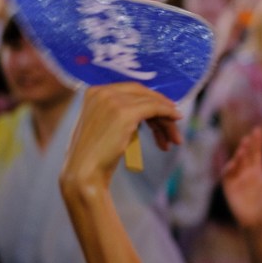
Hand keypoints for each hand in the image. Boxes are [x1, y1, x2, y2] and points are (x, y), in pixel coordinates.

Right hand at [61, 82, 181, 191]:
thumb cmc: (94, 156)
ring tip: (174, 138)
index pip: (130, 90)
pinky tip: (177, 119)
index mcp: (94, 92)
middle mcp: (102, 91)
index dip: (150, 99)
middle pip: (142, 94)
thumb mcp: (104, 125)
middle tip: (174, 125)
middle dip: (160, 109)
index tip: (164, 110)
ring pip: (150, 102)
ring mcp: (113, 100)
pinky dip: (168, 112)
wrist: (84, 172)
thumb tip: (148, 114)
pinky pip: (154, 108)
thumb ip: (119, 113)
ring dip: (166, 120)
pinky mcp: (125, 112)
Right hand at [221, 126, 261, 231]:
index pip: (256, 152)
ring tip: (244, 146)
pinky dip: (229, 168)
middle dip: (248, 145)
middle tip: (250, 136)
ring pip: (237, 162)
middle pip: (246, 155)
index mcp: (257, 170)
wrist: (257, 220)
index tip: (258, 130)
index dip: (257, 141)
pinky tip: (234, 162)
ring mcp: (237, 178)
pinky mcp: (229, 186)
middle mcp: (246, 171)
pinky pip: (227, 175)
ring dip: (239, 154)